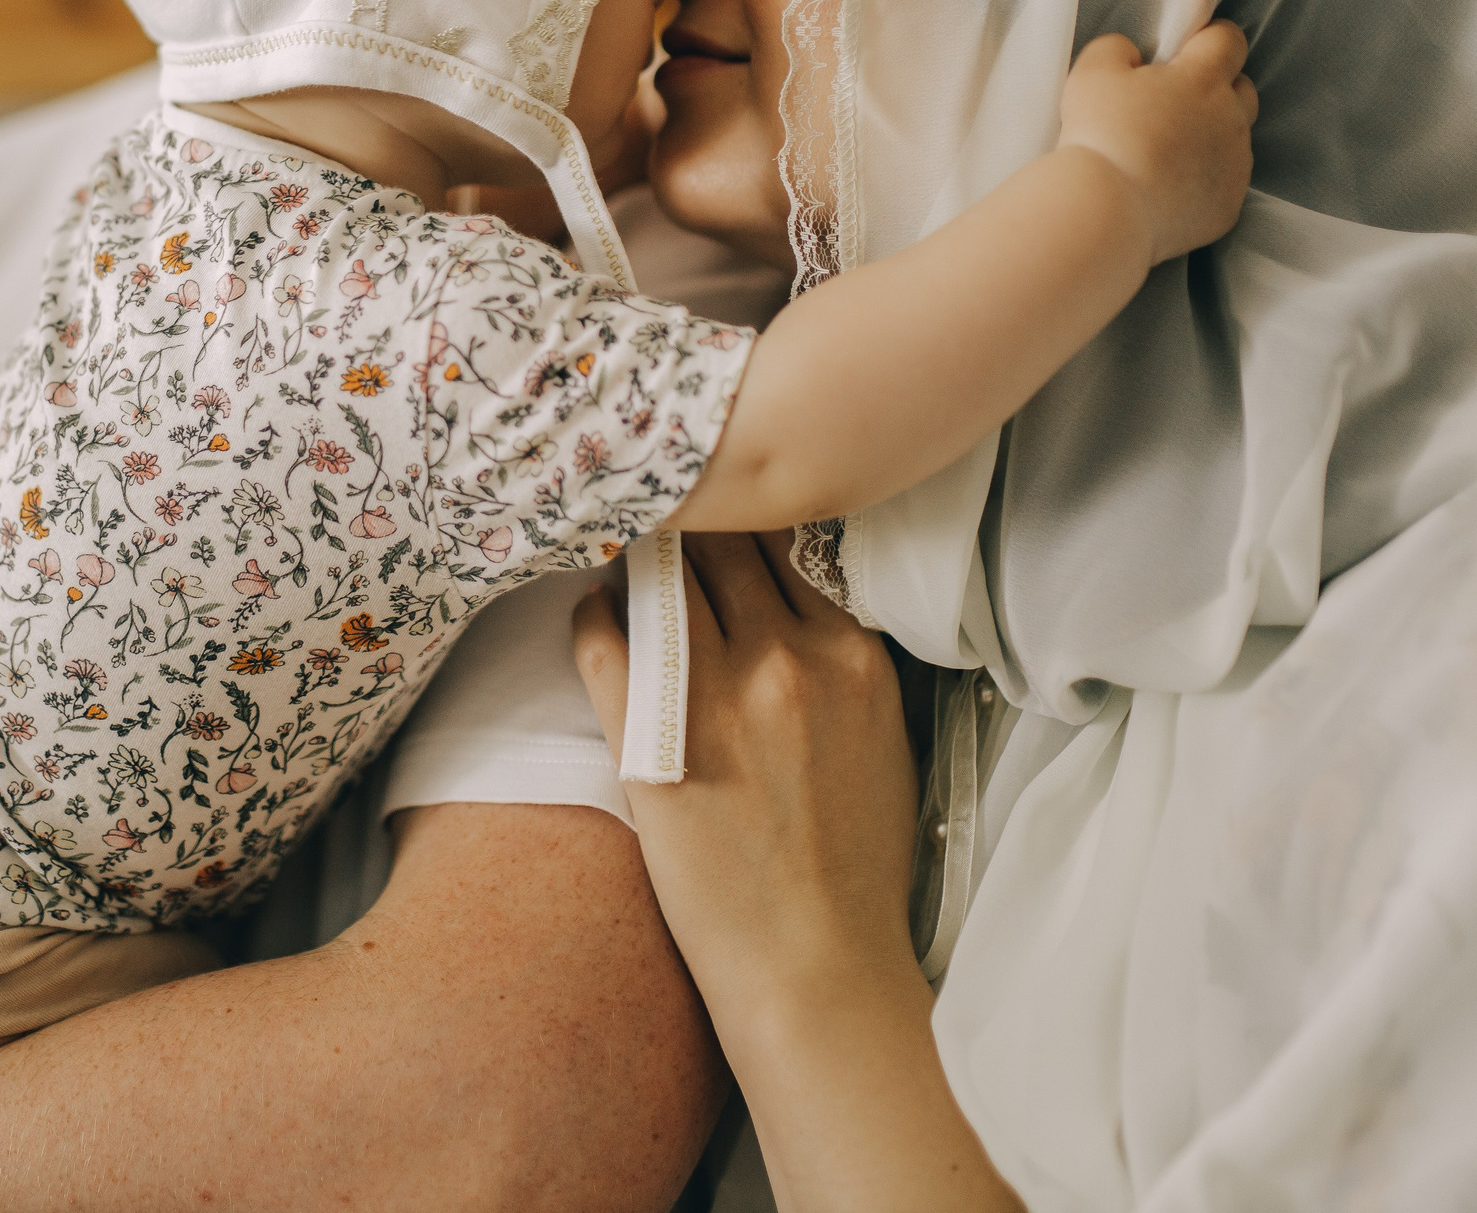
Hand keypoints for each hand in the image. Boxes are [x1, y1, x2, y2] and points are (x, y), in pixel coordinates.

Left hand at [575, 533, 915, 995]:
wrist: (814, 961)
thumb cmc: (854, 860)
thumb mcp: (883, 731)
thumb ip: (842, 653)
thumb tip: (792, 592)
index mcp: (851, 652)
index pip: (786, 535)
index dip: (746, 517)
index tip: (720, 514)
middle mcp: (787, 656)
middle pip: (720, 540)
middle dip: (691, 526)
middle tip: (661, 525)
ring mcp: (715, 696)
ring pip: (659, 575)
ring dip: (639, 563)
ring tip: (625, 565)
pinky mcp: (648, 738)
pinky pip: (601, 636)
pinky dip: (594, 614)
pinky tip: (596, 616)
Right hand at [1056, 20, 1255, 264]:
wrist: (1106, 212)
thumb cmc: (1100, 140)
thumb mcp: (1092, 73)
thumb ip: (1117, 49)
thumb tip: (1131, 55)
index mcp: (1203, 80)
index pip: (1228, 40)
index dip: (1209, 37)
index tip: (1189, 47)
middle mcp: (1229, 120)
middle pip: (1241, 89)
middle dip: (1215, 88)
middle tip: (1171, 101)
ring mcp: (1234, 167)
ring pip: (1232, 140)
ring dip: (1206, 138)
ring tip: (1160, 153)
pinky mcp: (1228, 207)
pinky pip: (1222, 186)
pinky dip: (1200, 183)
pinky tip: (1164, 188)